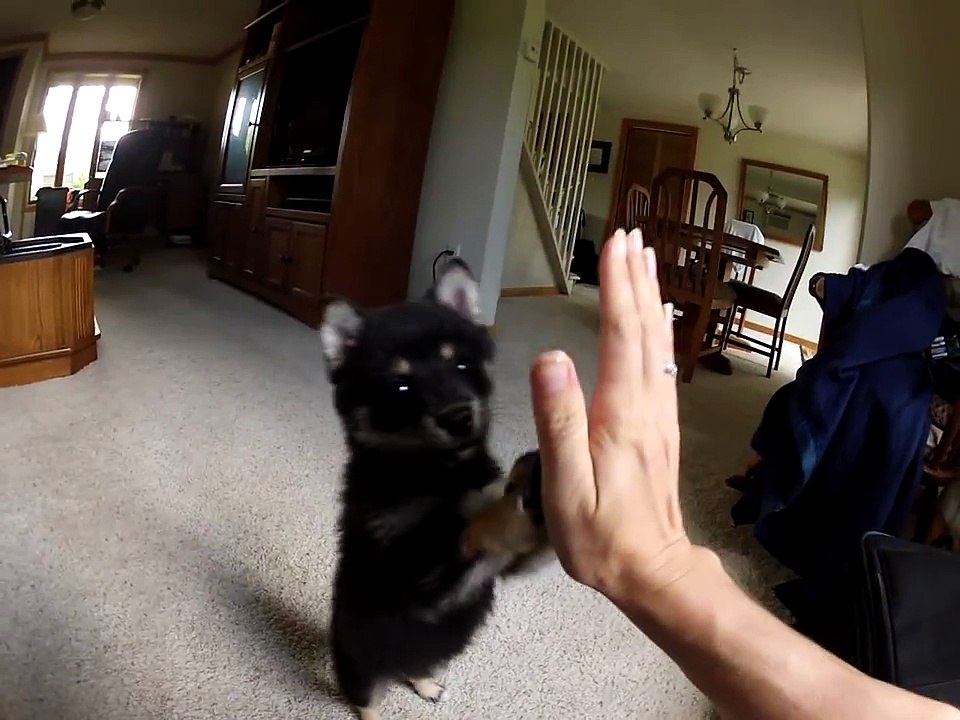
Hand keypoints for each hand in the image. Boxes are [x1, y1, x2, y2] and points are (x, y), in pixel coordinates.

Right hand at [529, 228, 693, 598]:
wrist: (654, 573)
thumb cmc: (601, 538)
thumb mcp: (566, 487)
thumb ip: (558, 421)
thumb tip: (550, 359)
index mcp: (620, 414)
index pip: (621, 335)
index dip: (618, 287)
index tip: (615, 245)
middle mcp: (646, 406)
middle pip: (645, 330)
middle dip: (637, 280)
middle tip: (631, 236)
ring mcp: (658, 417)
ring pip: (658, 345)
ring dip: (650, 299)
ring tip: (645, 263)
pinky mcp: (660, 429)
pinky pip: (660, 365)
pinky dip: (656, 331)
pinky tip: (654, 323)